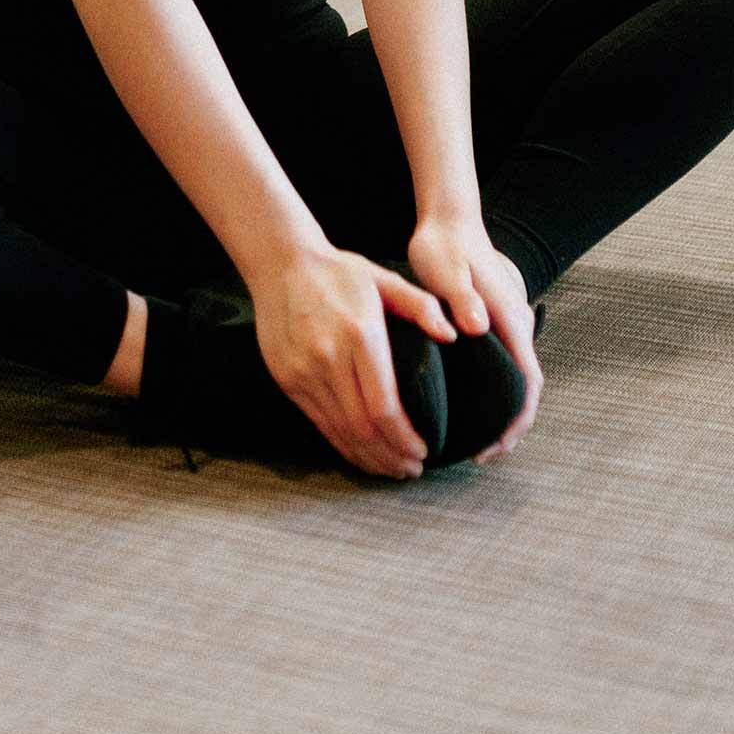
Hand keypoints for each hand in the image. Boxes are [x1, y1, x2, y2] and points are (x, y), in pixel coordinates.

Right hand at [247, 241, 457, 479]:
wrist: (282, 264)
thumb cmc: (339, 272)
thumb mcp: (385, 278)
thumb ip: (421, 305)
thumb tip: (452, 335)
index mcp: (360, 334)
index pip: (384, 406)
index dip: (404, 438)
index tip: (424, 451)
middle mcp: (329, 358)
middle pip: (362, 428)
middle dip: (391, 457)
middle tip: (412, 469)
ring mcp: (304, 373)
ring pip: (340, 432)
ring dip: (368, 458)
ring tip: (391, 468)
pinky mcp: (288, 381)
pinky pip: (320, 424)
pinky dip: (343, 445)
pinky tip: (361, 453)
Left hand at [405, 211, 542, 463]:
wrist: (449, 220)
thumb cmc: (446, 246)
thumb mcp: (449, 270)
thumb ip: (463, 297)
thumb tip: (478, 326)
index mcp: (510, 318)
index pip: (528, 380)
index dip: (517, 419)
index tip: (496, 446)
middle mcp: (514, 326)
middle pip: (525, 388)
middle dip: (509, 426)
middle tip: (479, 455)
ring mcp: (504, 326)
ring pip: (513, 379)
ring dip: (500, 412)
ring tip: (472, 441)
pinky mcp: (490, 325)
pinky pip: (500, 367)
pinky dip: (491, 393)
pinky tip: (466, 407)